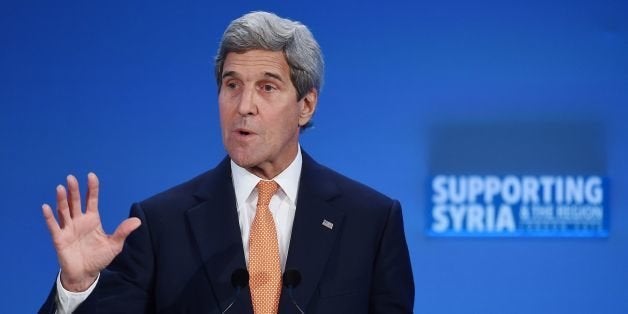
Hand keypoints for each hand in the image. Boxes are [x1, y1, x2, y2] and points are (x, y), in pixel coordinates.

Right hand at [42, 173, 140, 291]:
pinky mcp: (59, 239)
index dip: (92, 188)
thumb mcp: (114, 245)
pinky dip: (50, 217)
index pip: (92, 200)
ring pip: (64, 211)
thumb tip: (138, 221)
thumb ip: (123, 232)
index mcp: (92, 219)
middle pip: (75, 202)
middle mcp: (79, 221)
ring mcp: (68, 229)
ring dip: (61, 200)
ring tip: (60, 188)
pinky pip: (53, 226)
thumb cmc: (99, 258)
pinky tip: (46, 207)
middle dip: (74, 190)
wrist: (86, 274)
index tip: (91, 176)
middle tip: (71, 178)